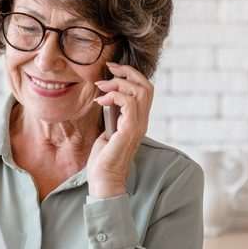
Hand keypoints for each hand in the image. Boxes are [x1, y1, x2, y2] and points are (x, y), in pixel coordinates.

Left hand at [88, 62, 152, 197]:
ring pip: (139, 91)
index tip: (112, 69)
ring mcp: (138, 126)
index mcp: (139, 120)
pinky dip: (114, 96)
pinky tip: (101, 101)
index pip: (144, 90)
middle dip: (127, 72)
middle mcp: (142, 121)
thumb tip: (107, 99)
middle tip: (109, 68)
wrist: (104, 179)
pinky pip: (128, 103)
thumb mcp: (108, 130)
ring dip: (118, 83)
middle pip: (146, 86)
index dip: (131, 75)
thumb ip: (113, 115)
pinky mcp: (129, 130)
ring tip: (101, 87)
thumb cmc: (103, 159)